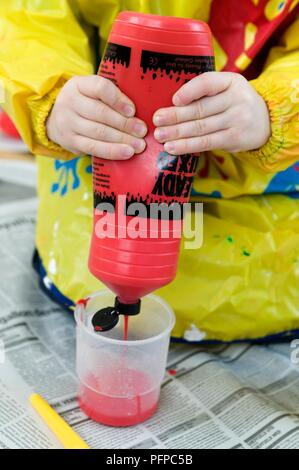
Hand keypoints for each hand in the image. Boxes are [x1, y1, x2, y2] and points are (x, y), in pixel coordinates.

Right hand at [46, 75, 146, 158]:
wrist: (55, 120)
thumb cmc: (85, 103)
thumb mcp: (91, 92)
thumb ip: (111, 96)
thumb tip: (138, 112)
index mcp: (78, 84)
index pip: (100, 88)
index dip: (118, 99)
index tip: (133, 111)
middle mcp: (70, 102)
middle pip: (101, 113)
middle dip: (125, 124)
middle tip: (142, 131)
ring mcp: (68, 123)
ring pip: (99, 132)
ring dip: (122, 139)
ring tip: (139, 145)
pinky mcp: (70, 141)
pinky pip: (94, 147)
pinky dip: (112, 151)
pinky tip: (126, 153)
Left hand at [153, 72, 270, 153]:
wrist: (265, 121)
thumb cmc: (235, 103)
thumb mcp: (226, 89)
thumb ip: (204, 92)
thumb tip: (170, 104)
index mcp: (230, 81)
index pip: (207, 82)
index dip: (189, 91)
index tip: (173, 100)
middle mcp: (236, 99)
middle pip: (200, 109)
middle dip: (175, 116)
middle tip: (156, 120)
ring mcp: (237, 120)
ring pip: (200, 128)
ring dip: (177, 133)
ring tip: (160, 135)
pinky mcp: (234, 138)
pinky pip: (205, 143)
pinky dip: (187, 146)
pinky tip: (172, 147)